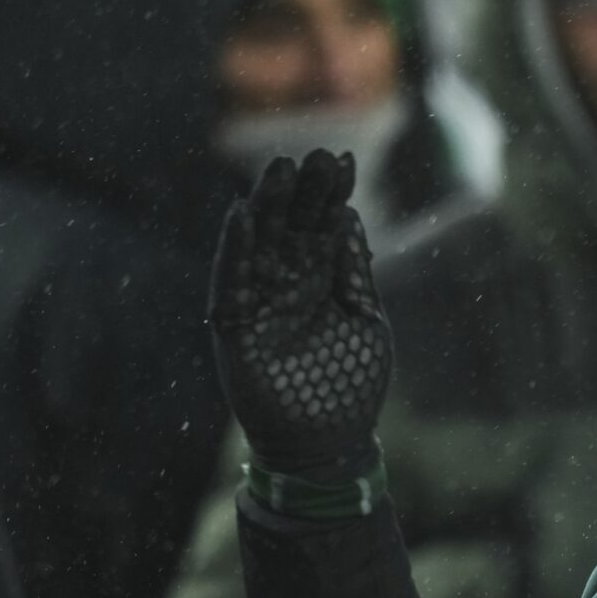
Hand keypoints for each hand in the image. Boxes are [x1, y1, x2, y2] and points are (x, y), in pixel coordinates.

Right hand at [209, 150, 389, 478]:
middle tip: (315, 154)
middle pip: (292, 228)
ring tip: (279, 171)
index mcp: (319, 283)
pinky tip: (242, 216)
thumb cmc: (350, 386)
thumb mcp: (365, 321)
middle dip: (303, 193)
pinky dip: (236, 250)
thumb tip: (351, 219)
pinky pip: (231, 282)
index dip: (331, 196)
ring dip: (268, 208)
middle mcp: (287, 286)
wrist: (328, 444)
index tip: (343, 160)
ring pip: (261, 246)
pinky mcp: (234, 328)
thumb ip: (353, 273)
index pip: (322, 228)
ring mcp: (260, 304)